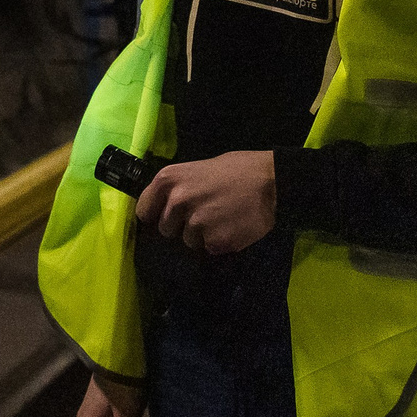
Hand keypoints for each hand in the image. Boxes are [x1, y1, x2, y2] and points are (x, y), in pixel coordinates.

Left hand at [136, 149, 276, 253]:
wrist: (272, 182)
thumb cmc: (237, 169)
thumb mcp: (198, 168)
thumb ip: (179, 187)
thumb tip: (166, 205)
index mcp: (168, 179)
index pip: (144, 209)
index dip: (155, 215)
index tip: (163, 217)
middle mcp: (177, 201)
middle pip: (166, 229)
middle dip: (181, 226)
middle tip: (203, 215)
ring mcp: (196, 223)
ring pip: (188, 241)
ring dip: (202, 235)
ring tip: (222, 219)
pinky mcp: (215, 241)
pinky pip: (210, 248)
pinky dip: (220, 242)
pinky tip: (233, 227)